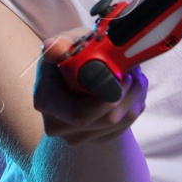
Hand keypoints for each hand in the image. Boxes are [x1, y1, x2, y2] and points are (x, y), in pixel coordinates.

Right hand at [34, 27, 146, 145]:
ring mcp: (76, 136)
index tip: (125, 76)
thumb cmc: (71, 53)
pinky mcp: (94, 140)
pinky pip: (123, 128)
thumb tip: (54, 49)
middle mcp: (57, 125)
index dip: (108, 98)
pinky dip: (132, 107)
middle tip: (135, 73)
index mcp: (45, 100)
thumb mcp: (66, 41)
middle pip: (105, 120)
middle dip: (127, 95)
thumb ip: (61, 44)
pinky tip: (129, 90)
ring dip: (133, 99)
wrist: (75, 70)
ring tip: (135, 76)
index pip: (80, 113)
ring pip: (118, 124)